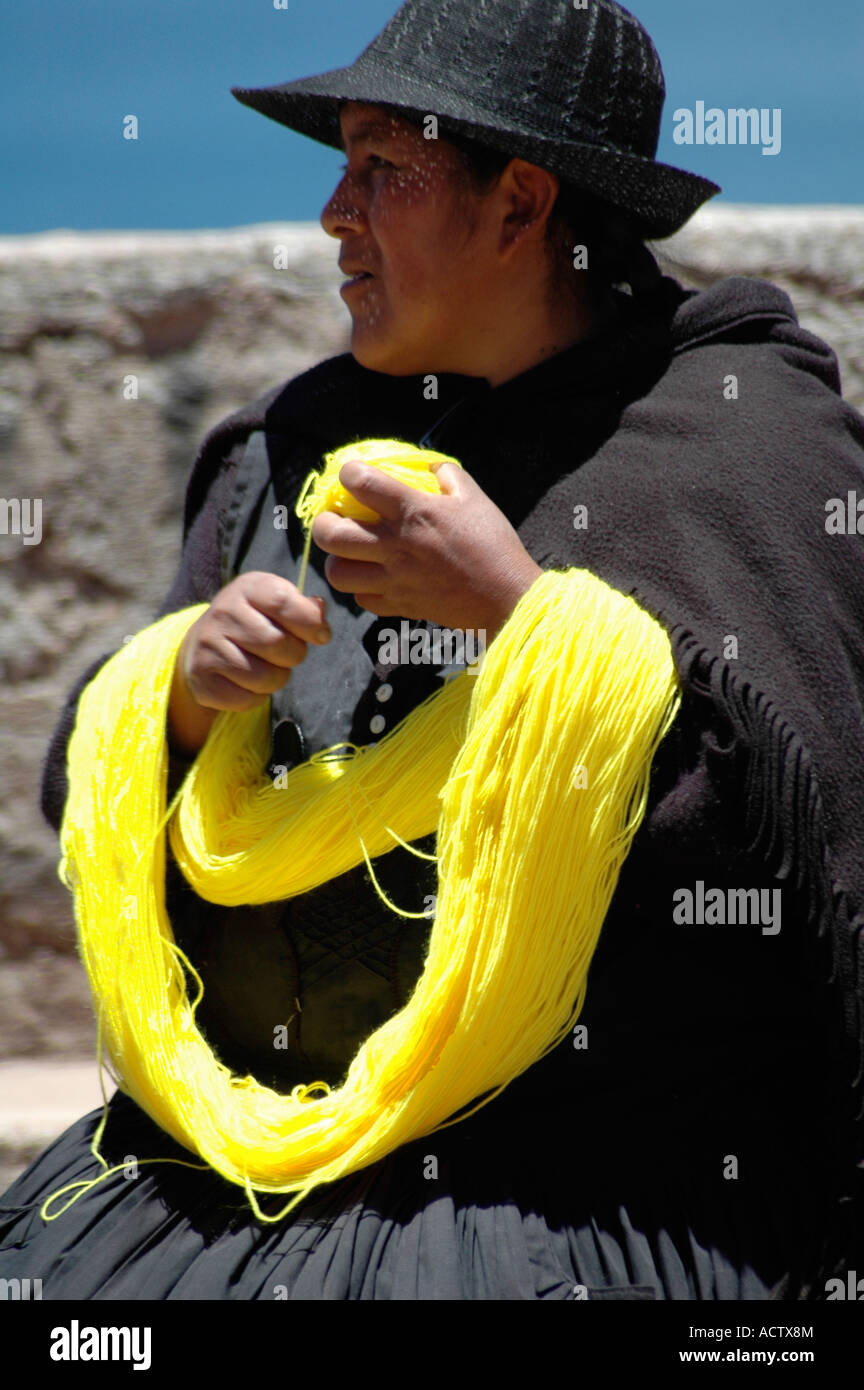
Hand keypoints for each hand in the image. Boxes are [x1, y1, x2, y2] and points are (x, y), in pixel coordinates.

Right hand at [167, 571, 330, 752]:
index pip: (282, 601)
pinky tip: (246, 682)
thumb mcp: (277, 605)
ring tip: (265, 667)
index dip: (310, 622)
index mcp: (247, 588)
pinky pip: (246, 699)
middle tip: (284, 654)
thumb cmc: (254, 623)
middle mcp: (223, 612)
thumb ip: (304, 608)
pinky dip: (255, 697)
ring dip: (276, 679)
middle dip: (294, 655)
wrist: (202, 646)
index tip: (321, 635)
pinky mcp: (201, 677)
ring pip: (265, 677)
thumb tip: (319, 611)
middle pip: (278, 643)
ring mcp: (208, 644)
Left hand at [310, 457, 542, 633]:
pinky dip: (361, 588)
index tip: (352, 474)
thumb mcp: (474, 498)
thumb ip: (447, 476)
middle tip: (334, 519)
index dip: (349, 472)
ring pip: (338, 573)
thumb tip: (428, 466)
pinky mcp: (399, 605)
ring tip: (350, 553)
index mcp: (414, 512)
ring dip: (337, 560)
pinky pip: (361, 599)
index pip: (361, 483)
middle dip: (324, 523)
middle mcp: (396, 545)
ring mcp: (394, 579)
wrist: (505, 596)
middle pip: (331, 534)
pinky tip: (374, 578)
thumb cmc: (493, 544)